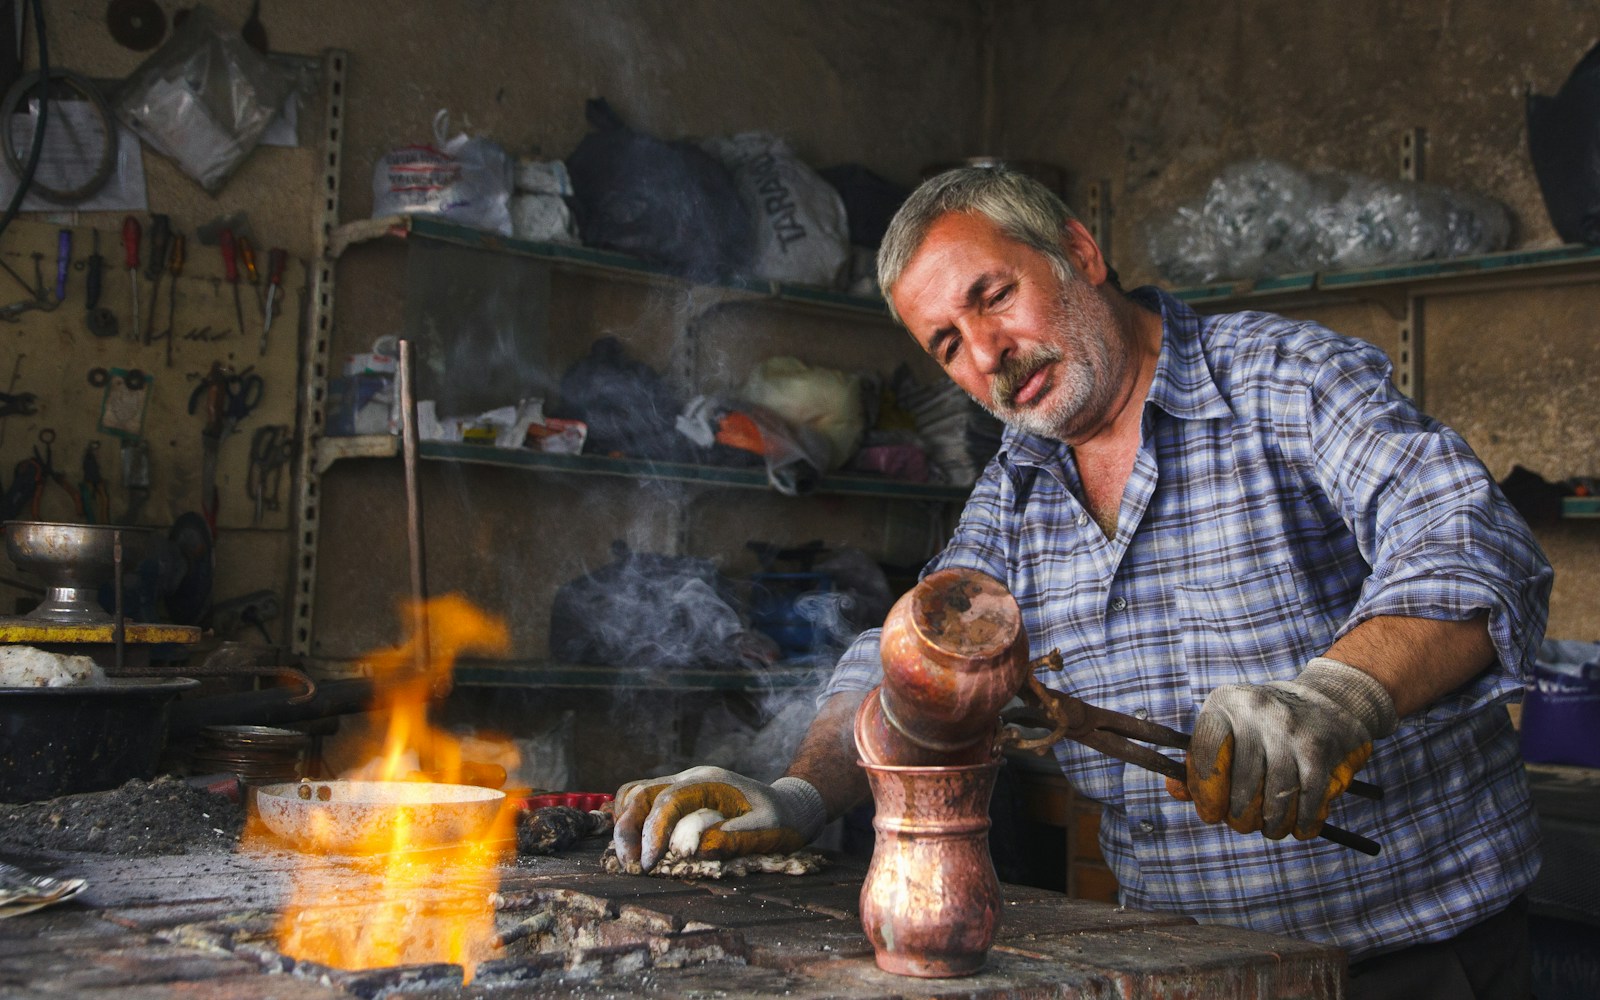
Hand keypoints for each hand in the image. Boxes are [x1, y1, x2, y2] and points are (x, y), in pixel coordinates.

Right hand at [611, 765, 825, 871]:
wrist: (789, 805)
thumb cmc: (780, 820)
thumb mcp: (767, 830)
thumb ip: (734, 838)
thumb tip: (694, 848)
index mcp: (711, 783)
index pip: (669, 801)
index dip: (653, 832)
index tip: (648, 864)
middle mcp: (691, 778)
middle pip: (643, 794)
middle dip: (629, 830)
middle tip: (631, 867)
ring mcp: (682, 784)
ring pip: (636, 793)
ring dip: (625, 825)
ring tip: (629, 859)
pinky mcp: (678, 796)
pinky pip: (642, 799)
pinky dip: (630, 818)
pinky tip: (634, 845)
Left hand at [1172, 657, 1396, 839]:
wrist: (1328, 699)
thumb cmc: (1264, 724)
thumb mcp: (1229, 727)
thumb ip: (1200, 760)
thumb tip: (1175, 791)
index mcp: (1224, 704)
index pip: (1206, 754)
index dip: (1206, 792)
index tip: (1211, 814)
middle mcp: (1255, 711)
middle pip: (1243, 783)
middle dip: (1242, 815)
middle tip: (1244, 824)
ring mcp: (1289, 729)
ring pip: (1277, 795)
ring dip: (1273, 823)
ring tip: (1271, 829)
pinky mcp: (1319, 747)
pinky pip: (1309, 797)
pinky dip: (1303, 820)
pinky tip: (1298, 828)